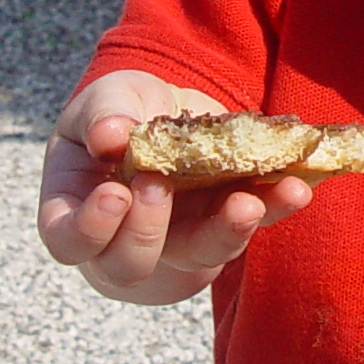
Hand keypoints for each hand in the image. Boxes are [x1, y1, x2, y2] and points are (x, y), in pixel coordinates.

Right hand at [38, 71, 314, 303]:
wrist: (168, 108)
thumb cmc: (121, 109)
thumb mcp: (106, 98)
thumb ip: (104, 113)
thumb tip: (108, 135)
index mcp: (78, 206)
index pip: (68, 240)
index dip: (89, 230)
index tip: (115, 194)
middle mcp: (127, 236)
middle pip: (130, 264)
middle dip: (148, 231)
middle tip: (162, 186)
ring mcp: (181, 237)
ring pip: (200, 255)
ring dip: (228, 231)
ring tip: (248, 203)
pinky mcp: (227, 223)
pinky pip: (251, 224)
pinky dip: (275, 205)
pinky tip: (295, 186)